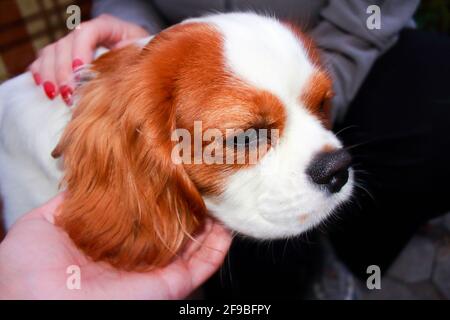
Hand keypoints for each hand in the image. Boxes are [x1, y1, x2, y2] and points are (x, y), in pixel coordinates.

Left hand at [0, 194, 230, 298]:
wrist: (39, 304)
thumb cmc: (30, 268)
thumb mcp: (42, 224)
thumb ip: (70, 203)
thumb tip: (90, 181)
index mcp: (111, 241)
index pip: (146, 216)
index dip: (162, 195)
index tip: (175, 171)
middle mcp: (138, 255)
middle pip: (175, 229)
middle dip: (192, 205)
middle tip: (205, 180)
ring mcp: (156, 270)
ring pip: (195, 245)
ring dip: (212, 222)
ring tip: (223, 194)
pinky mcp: (170, 285)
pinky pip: (203, 266)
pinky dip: (220, 247)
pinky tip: (228, 222)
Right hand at [29, 14, 149, 105]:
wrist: (138, 60)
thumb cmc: (141, 58)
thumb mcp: (142, 55)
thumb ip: (133, 58)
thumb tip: (122, 68)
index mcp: (107, 27)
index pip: (88, 31)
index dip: (80, 50)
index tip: (79, 71)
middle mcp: (86, 33)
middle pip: (65, 44)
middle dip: (63, 71)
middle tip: (68, 94)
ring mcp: (72, 43)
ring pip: (50, 52)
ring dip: (50, 75)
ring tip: (56, 96)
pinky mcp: (64, 56)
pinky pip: (43, 60)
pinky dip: (40, 73)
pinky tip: (44, 87)